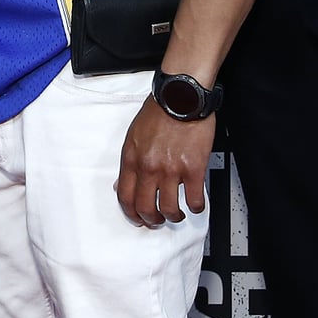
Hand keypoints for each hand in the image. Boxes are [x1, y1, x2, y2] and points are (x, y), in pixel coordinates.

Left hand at [116, 98, 214, 227]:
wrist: (181, 97)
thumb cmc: (159, 112)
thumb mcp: (133, 136)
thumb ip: (129, 162)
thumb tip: (121, 184)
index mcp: (131, 159)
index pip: (124, 197)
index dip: (131, 214)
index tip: (138, 218)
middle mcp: (148, 167)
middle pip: (145, 207)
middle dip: (152, 220)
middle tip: (158, 221)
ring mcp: (171, 170)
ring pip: (169, 209)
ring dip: (173, 216)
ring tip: (177, 213)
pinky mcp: (193, 169)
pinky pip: (194, 199)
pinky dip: (195, 207)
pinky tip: (195, 204)